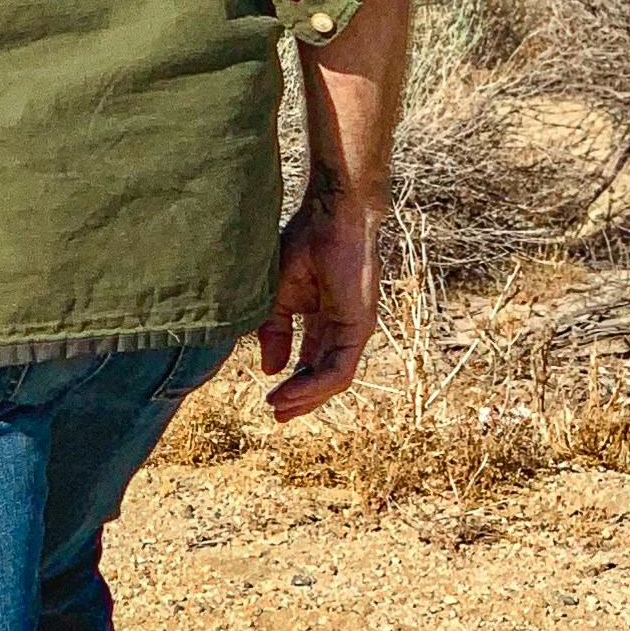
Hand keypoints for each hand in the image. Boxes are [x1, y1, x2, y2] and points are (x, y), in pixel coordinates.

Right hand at [257, 181, 382, 419]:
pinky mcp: (360, 329)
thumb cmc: (305, 243)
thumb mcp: (278, 295)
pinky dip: (314, 386)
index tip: (269, 399)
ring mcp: (353, 330)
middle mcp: (341, 328)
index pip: (311, 360)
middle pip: (323, 375)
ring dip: (304, 397)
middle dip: (300, 398)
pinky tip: (290, 392)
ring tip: (277, 406)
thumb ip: (274, 331)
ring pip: (332, 379)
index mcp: (323, 318)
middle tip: (275, 413)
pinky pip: (339, 370)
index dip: (292, 382)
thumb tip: (271, 369)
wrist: (330, 217)